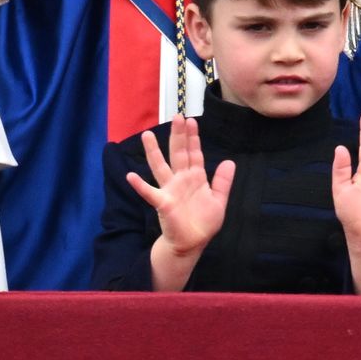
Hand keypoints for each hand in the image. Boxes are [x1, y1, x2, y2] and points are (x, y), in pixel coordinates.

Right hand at [129, 117, 235, 291]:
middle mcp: (181, 180)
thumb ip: (223, 182)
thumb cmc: (202, 222)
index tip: (191, 121)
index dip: (193, 138)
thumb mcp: (218, 201)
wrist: (192, 244)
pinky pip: (150, 193)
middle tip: (177, 116)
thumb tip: (229, 162)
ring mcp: (170, 190)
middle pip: (179, 153)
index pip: (194, 154)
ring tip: (147, 135)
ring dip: (154, 152)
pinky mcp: (163, 204)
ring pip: (160, 167)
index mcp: (195, 178)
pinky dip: (140, 185)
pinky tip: (131, 176)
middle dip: (179, 136)